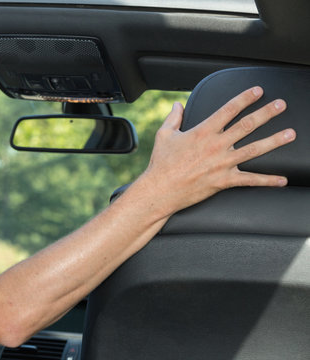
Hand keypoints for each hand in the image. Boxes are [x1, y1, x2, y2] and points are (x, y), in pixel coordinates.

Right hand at [143, 86, 295, 214]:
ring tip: (291, 133)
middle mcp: (216, 145)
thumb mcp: (164, 135)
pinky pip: (250, 180)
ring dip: (274, 141)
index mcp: (202, 132)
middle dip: (266, 113)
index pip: (228, 110)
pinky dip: (267, 180)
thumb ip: (174, 118)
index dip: (244, 98)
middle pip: (246, 125)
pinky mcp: (224, 181)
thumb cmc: (160, 163)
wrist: (160, 190)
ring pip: (254, 150)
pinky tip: (283, 180)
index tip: (258, 90)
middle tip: (281, 105)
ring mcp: (222, 164)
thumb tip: (178, 104)